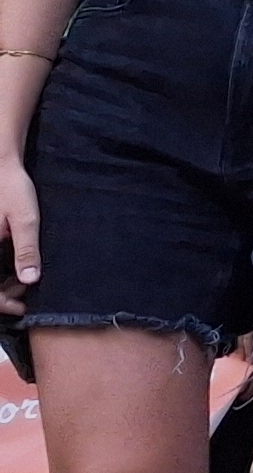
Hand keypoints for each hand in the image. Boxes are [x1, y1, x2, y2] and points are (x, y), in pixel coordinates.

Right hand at [0, 155, 35, 303]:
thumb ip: (26, 250)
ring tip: (23, 282)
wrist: (1, 165)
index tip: (21, 307)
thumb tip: (30, 280)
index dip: (1, 303)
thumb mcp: (25, 219)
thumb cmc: (12, 188)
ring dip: (0, 285)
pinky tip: (15, 271)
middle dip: (1, 295)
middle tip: (25, 294)